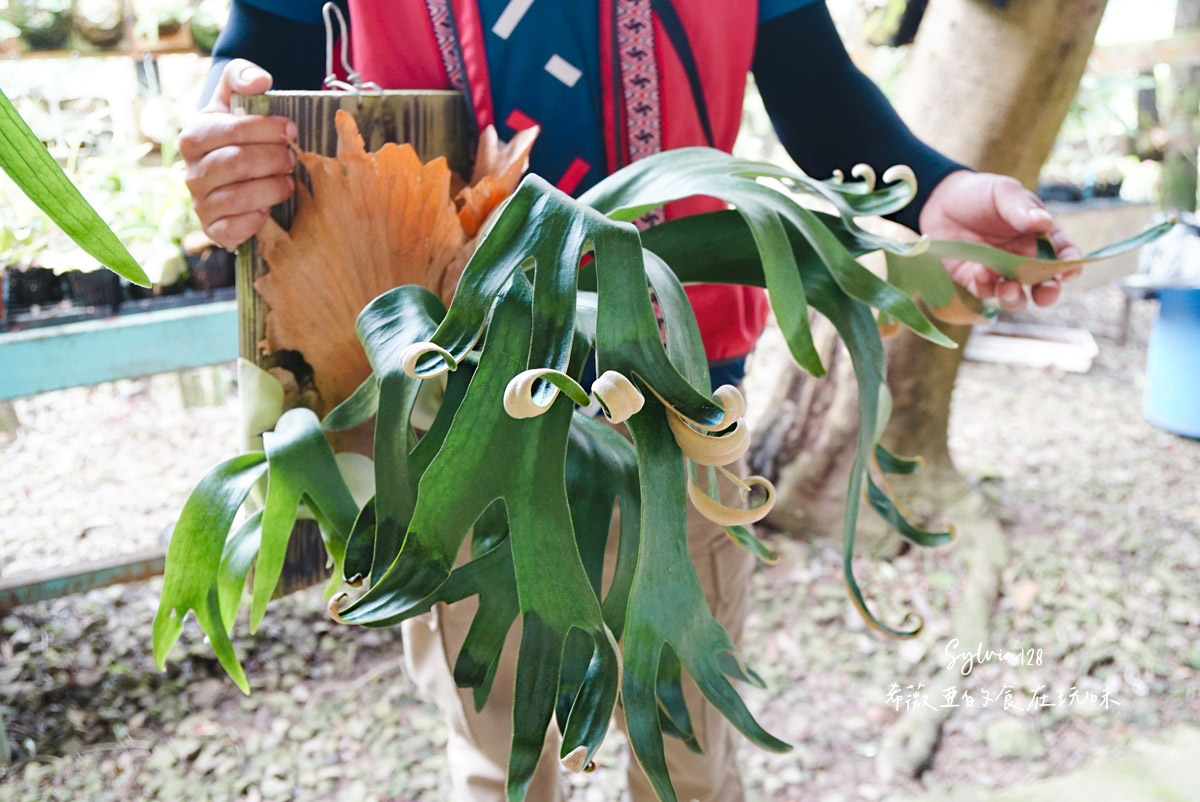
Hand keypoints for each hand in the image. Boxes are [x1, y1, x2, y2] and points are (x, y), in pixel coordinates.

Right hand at [179, 59, 297, 249]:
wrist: (235, 174)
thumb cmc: (240, 134)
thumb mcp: (235, 100)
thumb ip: (241, 76)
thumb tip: (260, 81)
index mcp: (194, 136)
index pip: (231, 131)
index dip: (267, 129)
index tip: (292, 130)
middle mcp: (191, 172)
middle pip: (237, 163)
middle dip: (274, 160)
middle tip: (293, 159)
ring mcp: (200, 203)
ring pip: (238, 197)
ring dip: (273, 188)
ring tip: (290, 182)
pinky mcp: (213, 230)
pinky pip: (234, 229)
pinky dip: (257, 219)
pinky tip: (270, 208)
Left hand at [917, 170, 1081, 312]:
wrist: (940, 201)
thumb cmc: (980, 194)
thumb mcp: (1003, 193)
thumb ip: (1022, 208)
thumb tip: (1046, 222)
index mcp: (1039, 236)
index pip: (1062, 254)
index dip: (1070, 264)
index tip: (1068, 271)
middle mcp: (1024, 259)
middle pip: (1043, 284)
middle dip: (1048, 293)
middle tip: (1045, 294)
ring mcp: (1000, 272)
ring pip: (1015, 296)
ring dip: (1015, 298)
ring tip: (1008, 288)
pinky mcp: (975, 280)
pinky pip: (984, 291)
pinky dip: (984, 287)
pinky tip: (979, 272)